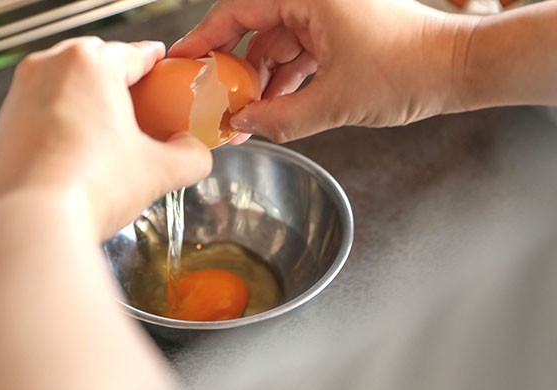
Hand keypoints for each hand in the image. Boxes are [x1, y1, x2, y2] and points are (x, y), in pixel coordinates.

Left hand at [0, 38, 211, 236]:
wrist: (32, 222)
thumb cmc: (90, 187)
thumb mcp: (159, 171)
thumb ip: (190, 156)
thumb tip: (195, 152)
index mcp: (90, 64)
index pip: (134, 54)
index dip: (156, 63)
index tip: (164, 72)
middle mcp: (49, 68)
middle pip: (98, 64)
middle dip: (121, 82)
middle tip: (144, 109)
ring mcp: (21, 94)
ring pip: (68, 85)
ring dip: (92, 102)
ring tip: (114, 135)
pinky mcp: (5, 123)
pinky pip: (45, 110)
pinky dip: (67, 121)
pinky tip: (83, 152)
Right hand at [170, 0, 479, 141]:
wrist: (459, 69)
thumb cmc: (410, 68)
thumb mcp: (336, 101)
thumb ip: (282, 118)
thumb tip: (245, 126)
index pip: (238, 10)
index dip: (204, 37)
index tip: (181, 58)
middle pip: (255, 30)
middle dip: (235, 70)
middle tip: (214, 99)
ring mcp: (328, 16)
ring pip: (277, 47)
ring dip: (261, 82)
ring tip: (246, 116)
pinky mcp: (340, 34)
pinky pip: (299, 56)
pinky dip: (286, 82)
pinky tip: (275, 109)